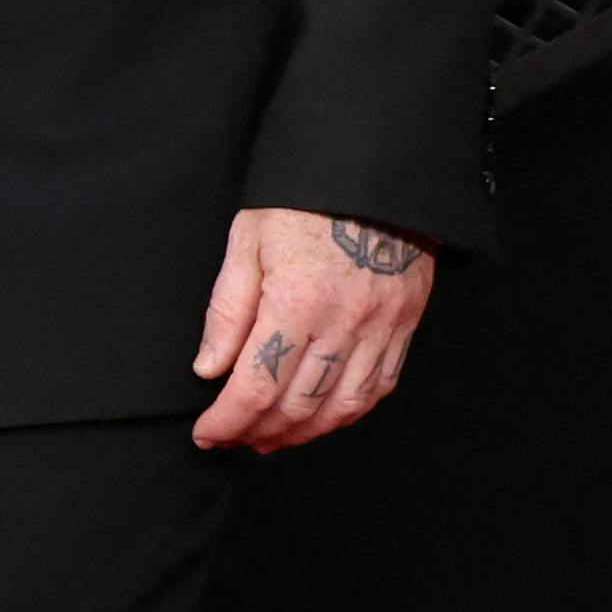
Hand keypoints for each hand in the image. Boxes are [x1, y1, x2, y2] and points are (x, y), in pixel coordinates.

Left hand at [189, 208, 433, 453]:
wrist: (374, 172)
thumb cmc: (304, 200)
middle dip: (258, 432)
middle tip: (233, 438)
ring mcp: (380, 327)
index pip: (256, 386)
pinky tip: (321, 418)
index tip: (206, 433)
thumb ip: (227, 309)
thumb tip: (210, 368)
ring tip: (272, 439)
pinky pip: (379, 387)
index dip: (228, 421)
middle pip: (297, 405)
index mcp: (296, 302)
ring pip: (341, 407)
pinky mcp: (405, 324)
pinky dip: (347, 413)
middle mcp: (342, 323)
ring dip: (303, 433)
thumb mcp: (248, 240)